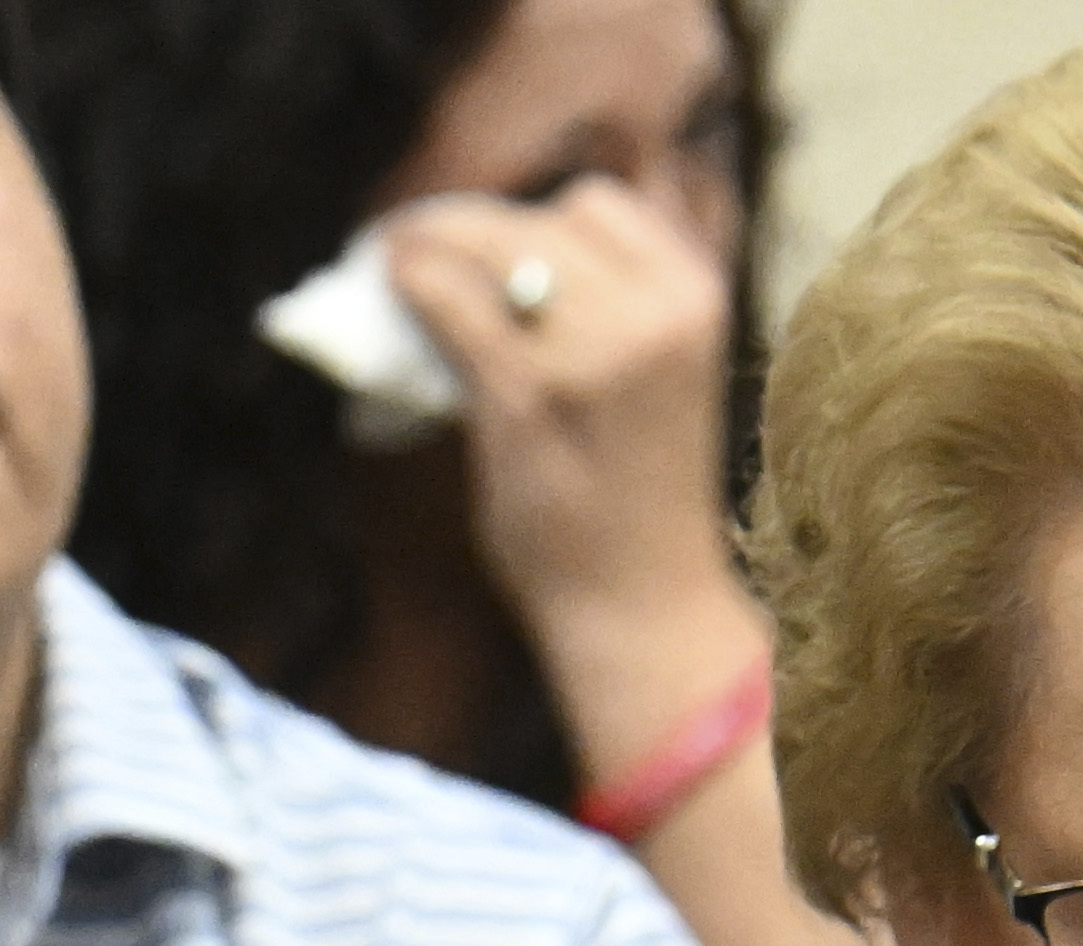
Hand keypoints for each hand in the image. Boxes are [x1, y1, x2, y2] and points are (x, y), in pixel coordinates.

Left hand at [383, 182, 749, 717]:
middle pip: (539, 218)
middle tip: (410, 238)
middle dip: (467, 223)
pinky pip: (454, 305)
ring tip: (390, 255)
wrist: (643, 601)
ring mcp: (595, 350)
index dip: (529, 216)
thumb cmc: (635, 500)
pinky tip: (387, 286)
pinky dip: (413, 283)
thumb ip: (604, 312)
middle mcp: (657, 309)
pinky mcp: (531, 394)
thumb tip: (500, 262)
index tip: (479, 238)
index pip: (597, 206)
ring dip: (430, 243)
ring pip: (493, 247)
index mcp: (695, 296)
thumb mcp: (652, 376)